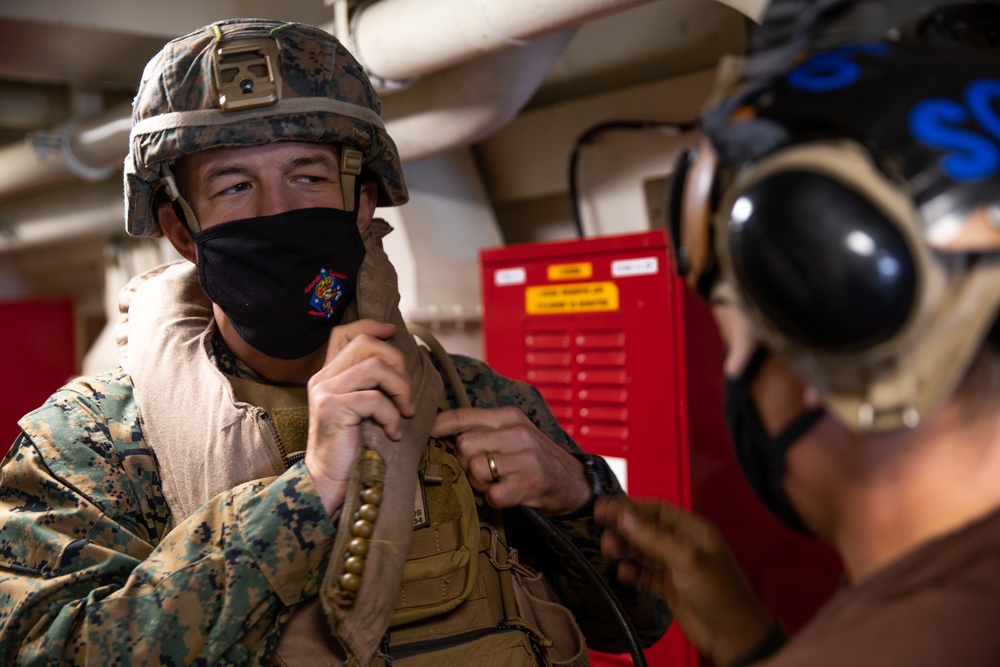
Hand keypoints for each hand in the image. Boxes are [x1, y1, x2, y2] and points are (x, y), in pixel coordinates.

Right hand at [305, 319, 413, 518]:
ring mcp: (325, 391)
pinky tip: (393, 432)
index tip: (393, 331)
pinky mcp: (333, 408)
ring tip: (406, 411)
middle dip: (398, 364)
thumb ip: (369, 386)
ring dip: (400, 388)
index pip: (345, 333)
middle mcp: (323, 378)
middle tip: (407, 394)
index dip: (371, 326)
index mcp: (328, 375)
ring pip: (374, 366)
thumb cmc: (350, 449)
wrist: (328, 481)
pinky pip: (375, 399)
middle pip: (366, 344)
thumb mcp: (360, 410)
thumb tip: (399, 365)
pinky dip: (392, 415)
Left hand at [431, 406, 590, 515]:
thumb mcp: (512, 433)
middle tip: (479, 471)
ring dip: (478, 484)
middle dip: (465, 463)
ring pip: (475, 470)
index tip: (427, 436)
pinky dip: (493, 500)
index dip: (439, 427)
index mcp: (509, 416)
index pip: (463, 416)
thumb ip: (481, 430)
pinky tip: (505, 495)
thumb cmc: (534, 457)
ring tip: (494, 484)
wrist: (574, 481)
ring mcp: (526, 458)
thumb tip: (438, 433)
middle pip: (464, 445)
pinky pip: (492, 494)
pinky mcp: (531, 483)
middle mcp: (518, 432)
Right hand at [595, 496, 774, 665]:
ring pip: (643, 551)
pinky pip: (645, 575)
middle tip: (603, 531)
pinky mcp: (670, 587)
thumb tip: (627, 516)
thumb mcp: (686, 559)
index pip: (656, 509)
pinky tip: (624, 574)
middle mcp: (684, 545)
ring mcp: (676, 567)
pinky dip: (633, 573)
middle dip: (624, 529)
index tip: (606, 508)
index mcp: (693, 530)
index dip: (630, 507)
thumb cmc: (723, 595)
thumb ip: (654, 537)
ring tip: (609, 550)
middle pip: (646, 529)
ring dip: (625, 549)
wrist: (733, 635)